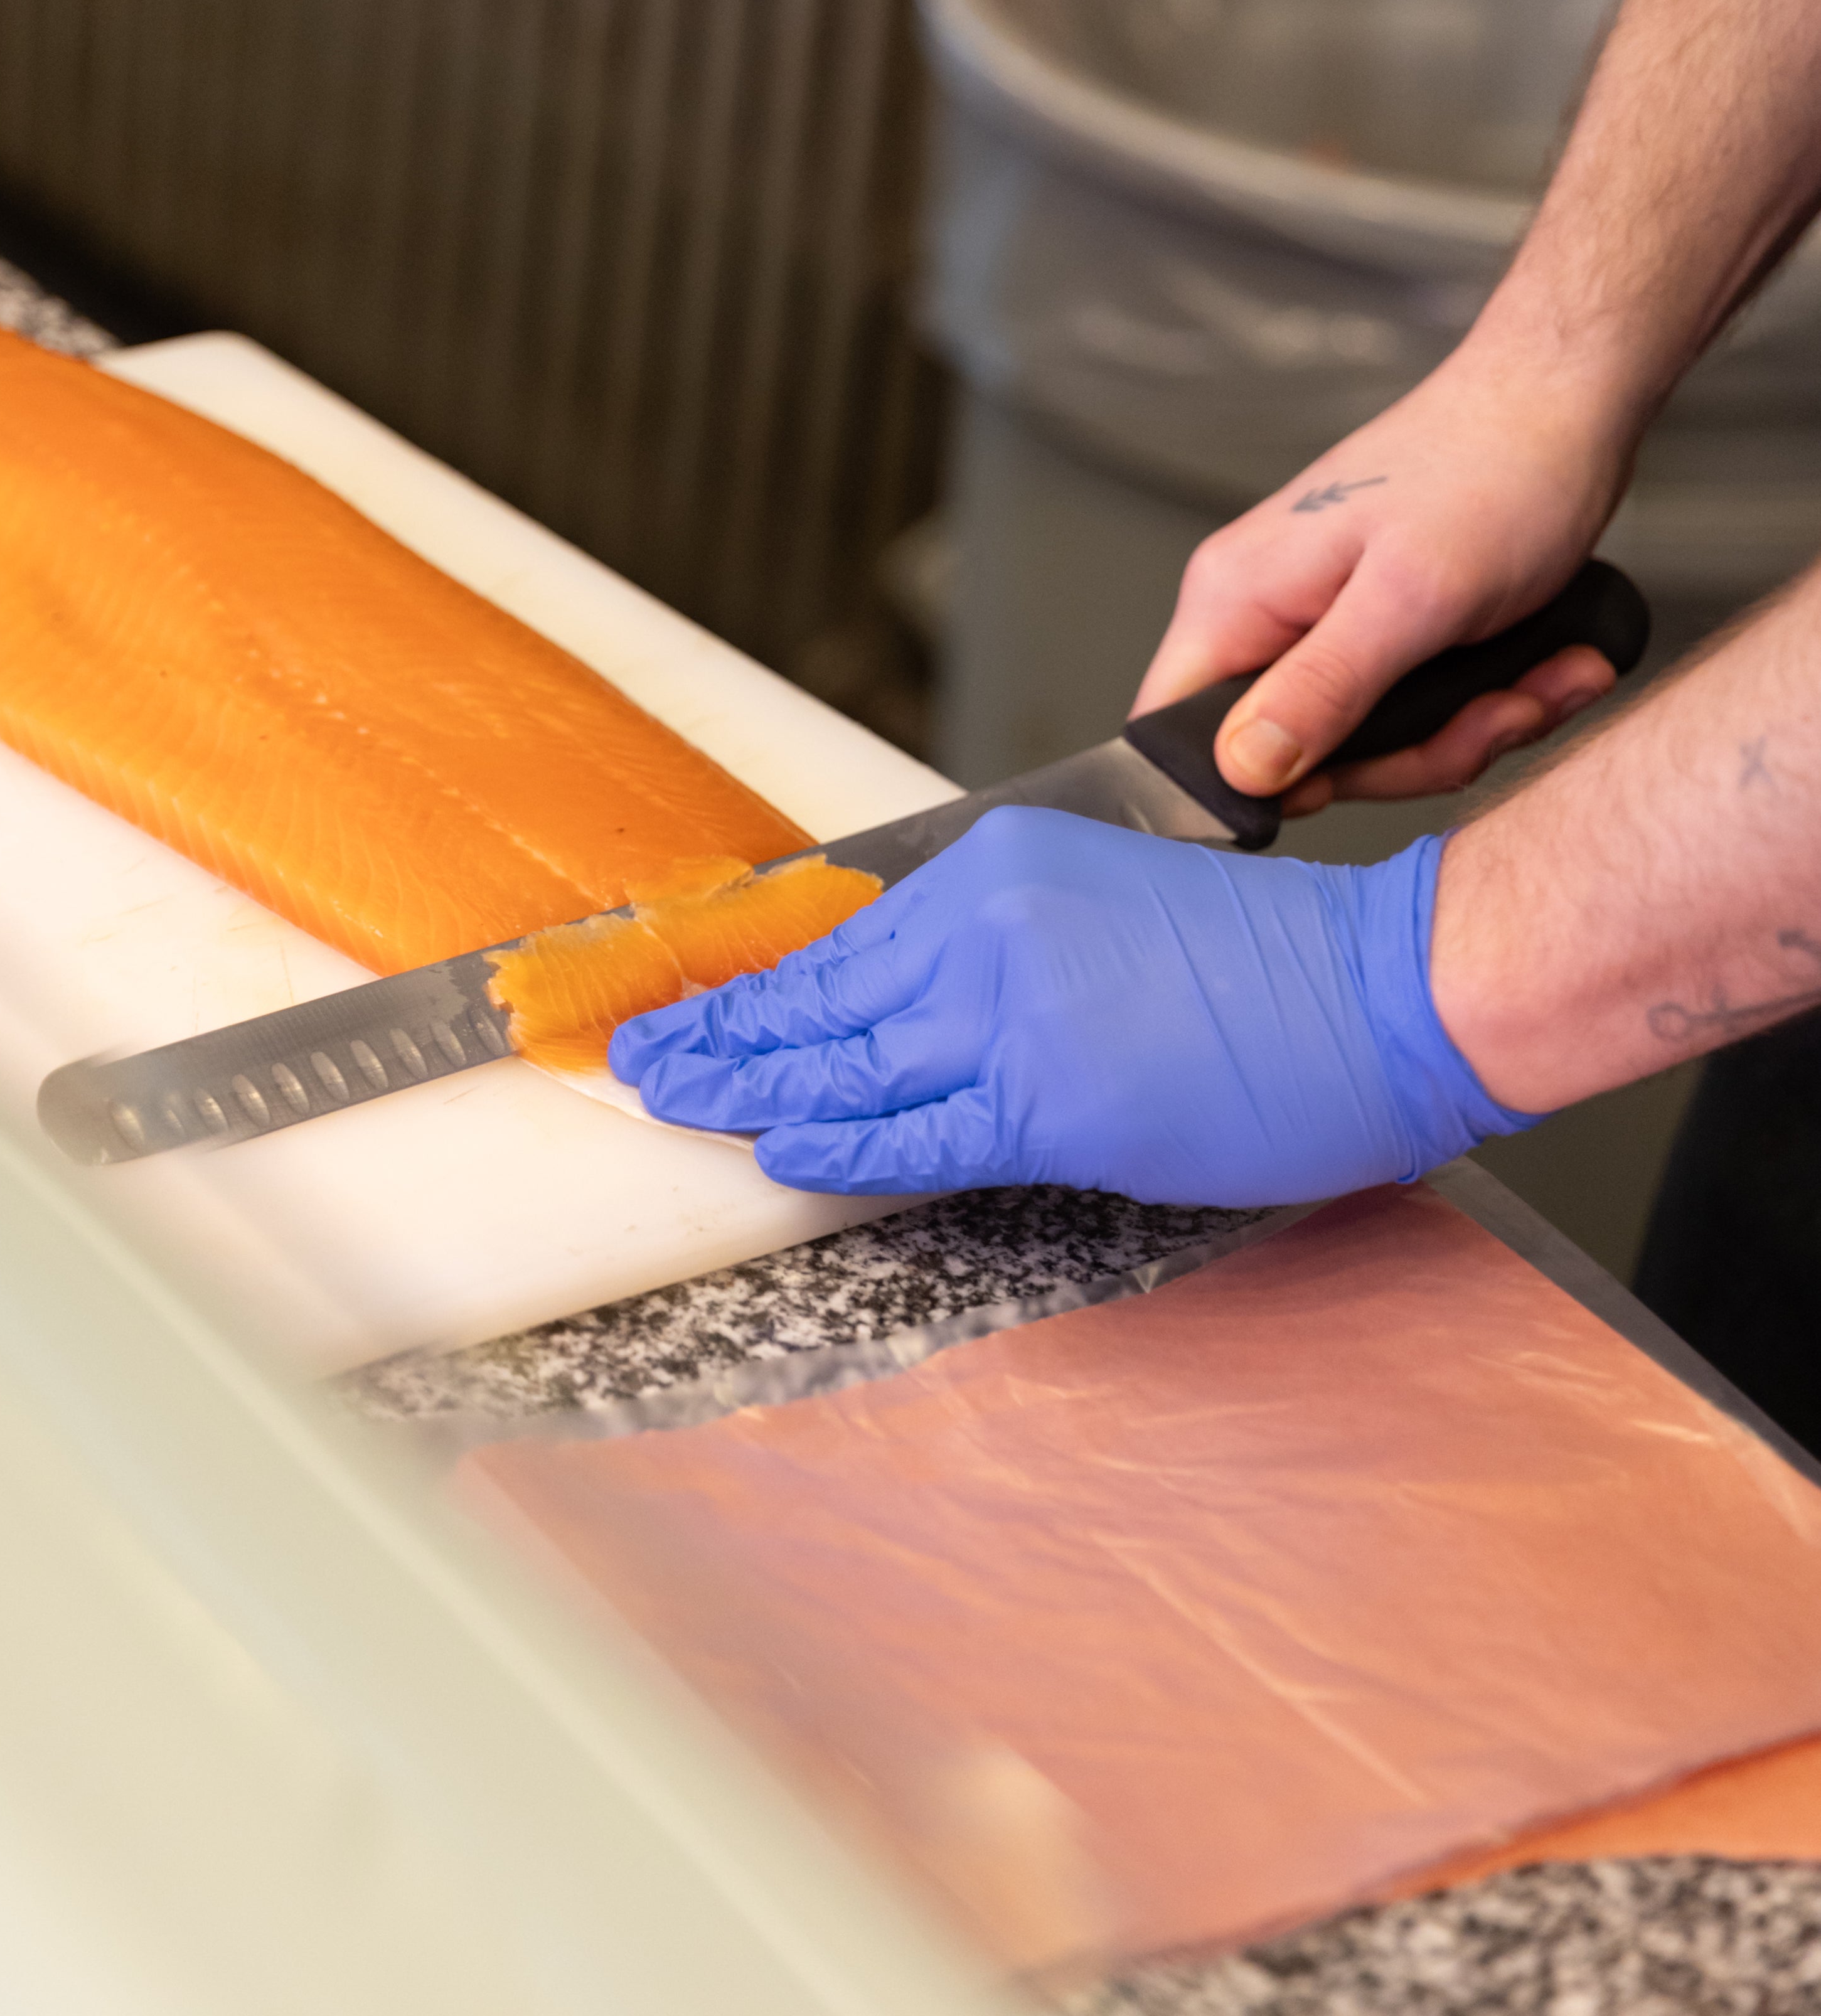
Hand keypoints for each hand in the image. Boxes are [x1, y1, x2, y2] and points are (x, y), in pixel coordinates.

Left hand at [609, 807, 1531, 1205]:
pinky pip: (918, 1129)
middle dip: (717, 1029)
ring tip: (671, 1099)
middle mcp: (988, 926)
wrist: (1384, 987)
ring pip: (846, 1059)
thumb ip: (1007, 954)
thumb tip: (914, 1015)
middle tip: (632, 1055)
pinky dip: (841, 1140)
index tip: (691, 996)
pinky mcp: (1051, 1099)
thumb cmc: (1273, 964)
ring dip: (748, 1084)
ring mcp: (1012, 1013)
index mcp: (1001, 867)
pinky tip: (781, 1148)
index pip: (847, 934)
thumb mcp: (1109, 913)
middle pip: (822, 992)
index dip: (758, 979)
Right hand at [1133, 336, 1638, 810]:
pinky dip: (1488, 703)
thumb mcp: (1410, 599)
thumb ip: (1321, 689)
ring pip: (1368, 746)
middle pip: (1291, 762)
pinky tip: (1550, 665)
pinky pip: (1414, 713)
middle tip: (1496, 714)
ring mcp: (1324, 625)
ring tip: (1543, 680)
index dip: (1246, 786)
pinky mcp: (1382, 632)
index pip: (1172, 732)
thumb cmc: (1493, 470)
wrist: (1564, 402)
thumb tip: (1242, 770)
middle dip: (1410, 757)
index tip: (1343, 783)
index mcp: (1237, 600)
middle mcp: (1266, 616)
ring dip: (1469, 729)